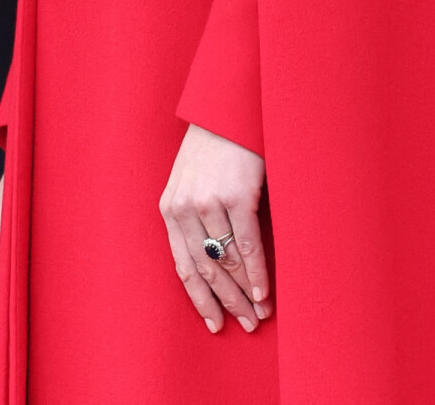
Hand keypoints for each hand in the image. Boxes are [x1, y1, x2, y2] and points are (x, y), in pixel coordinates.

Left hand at [160, 124, 270, 333]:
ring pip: (227, 262)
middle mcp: (185, 208)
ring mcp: (209, 202)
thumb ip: (194, 218)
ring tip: (259, 313)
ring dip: (245, 293)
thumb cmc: (212, 148)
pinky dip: (257, 274)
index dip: (200, 298)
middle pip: (205, 270)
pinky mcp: (236, 196)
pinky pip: (246, 246)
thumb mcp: (190, 181)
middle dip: (226, 303)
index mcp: (169, 207)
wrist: (227, 109)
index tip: (214, 323)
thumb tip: (213, 263)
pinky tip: (264, 292)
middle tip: (245, 325)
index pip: (183, 266)